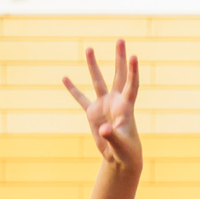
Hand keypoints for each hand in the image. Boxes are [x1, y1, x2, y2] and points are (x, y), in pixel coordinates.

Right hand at [62, 42, 141, 170]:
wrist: (121, 158)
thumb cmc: (126, 152)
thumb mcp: (120, 145)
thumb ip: (112, 136)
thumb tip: (104, 129)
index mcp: (126, 108)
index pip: (131, 85)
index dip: (133, 71)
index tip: (134, 56)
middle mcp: (116, 102)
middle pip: (118, 76)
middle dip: (119, 58)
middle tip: (120, 40)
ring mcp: (104, 106)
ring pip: (98, 82)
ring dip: (93, 65)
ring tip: (89, 48)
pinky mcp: (93, 114)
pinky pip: (81, 99)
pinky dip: (73, 89)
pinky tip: (65, 78)